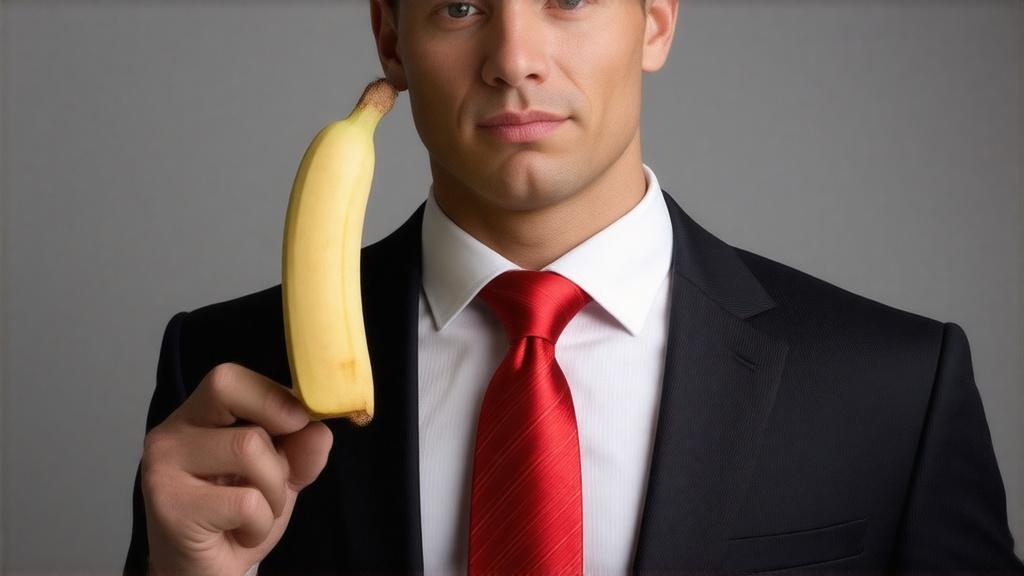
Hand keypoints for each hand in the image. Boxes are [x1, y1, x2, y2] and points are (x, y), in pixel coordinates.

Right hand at [140, 362, 332, 575]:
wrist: (203, 573)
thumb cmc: (237, 518)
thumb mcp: (280, 476)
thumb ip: (302, 448)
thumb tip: (319, 427)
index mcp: (196, 417)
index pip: (227, 378)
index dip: (271, 394)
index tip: (299, 421)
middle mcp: (171, 435)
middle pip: (238, 404)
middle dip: (276, 452)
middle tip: (272, 482)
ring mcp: (163, 469)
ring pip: (249, 449)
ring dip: (272, 492)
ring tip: (254, 512)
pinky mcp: (170, 506)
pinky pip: (245, 501)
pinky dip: (259, 524)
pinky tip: (239, 534)